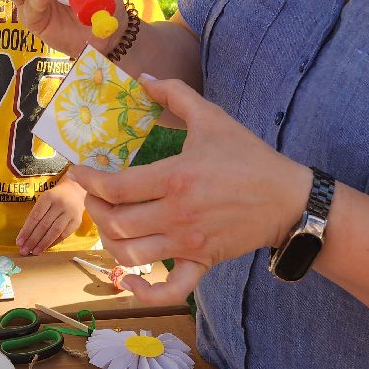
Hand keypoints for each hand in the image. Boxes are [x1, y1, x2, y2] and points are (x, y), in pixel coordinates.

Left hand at [16, 177, 87, 254]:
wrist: (74, 191)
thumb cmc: (54, 198)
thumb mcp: (44, 200)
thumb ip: (35, 215)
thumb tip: (24, 237)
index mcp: (48, 197)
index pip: (35, 217)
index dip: (26, 231)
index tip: (19, 242)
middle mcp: (60, 204)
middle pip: (44, 225)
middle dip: (32, 240)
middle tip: (24, 251)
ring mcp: (70, 213)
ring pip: (54, 231)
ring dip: (43, 244)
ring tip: (34, 252)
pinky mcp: (77, 221)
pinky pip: (63, 235)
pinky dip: (53, 242)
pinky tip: (45, 248)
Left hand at [73, 74, 308, 303]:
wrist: (288, 199)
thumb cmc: (248, 156)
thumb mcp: (212, 117)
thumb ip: (175, 94)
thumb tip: (144, 78)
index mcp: (175, 177)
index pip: (114, 187)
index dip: (88, 180)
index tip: (80, 171)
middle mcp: (177, 214)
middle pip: (116, 222)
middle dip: (95, 208)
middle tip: (94, 194)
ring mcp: (188, 243)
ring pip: (131, 255)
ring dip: (110, 240)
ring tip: (109, 223)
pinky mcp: (202, 262)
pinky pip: (168, 290)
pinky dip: (144, 291)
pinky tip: (129, 279)